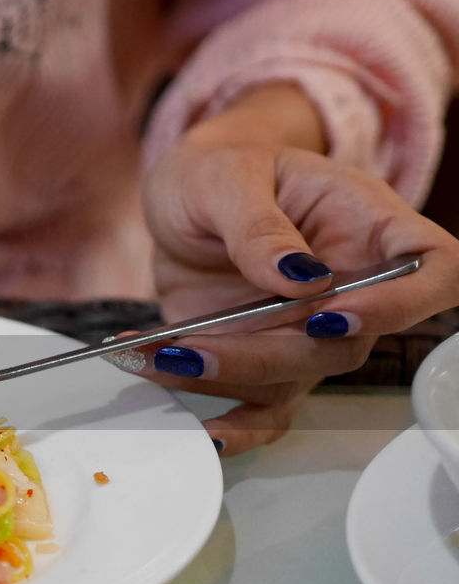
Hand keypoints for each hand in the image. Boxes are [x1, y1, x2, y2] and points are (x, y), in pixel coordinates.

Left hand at [140, 87, 458, 454]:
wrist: (183, 199)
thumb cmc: (220, 171)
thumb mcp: (228, 176)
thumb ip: (259, 224)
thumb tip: (298, 276)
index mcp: (367, 224)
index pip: (434, 269)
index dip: (400, 304)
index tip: (330, 315)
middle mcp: (350, 288)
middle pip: (345, 347)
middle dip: (265, 356)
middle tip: (191, 345)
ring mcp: (307, 332)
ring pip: (292, 382)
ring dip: (220, 381)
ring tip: (152, 357)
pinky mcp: (263, 358)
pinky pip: (257, 406)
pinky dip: (213, 412)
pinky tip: (160, 385)